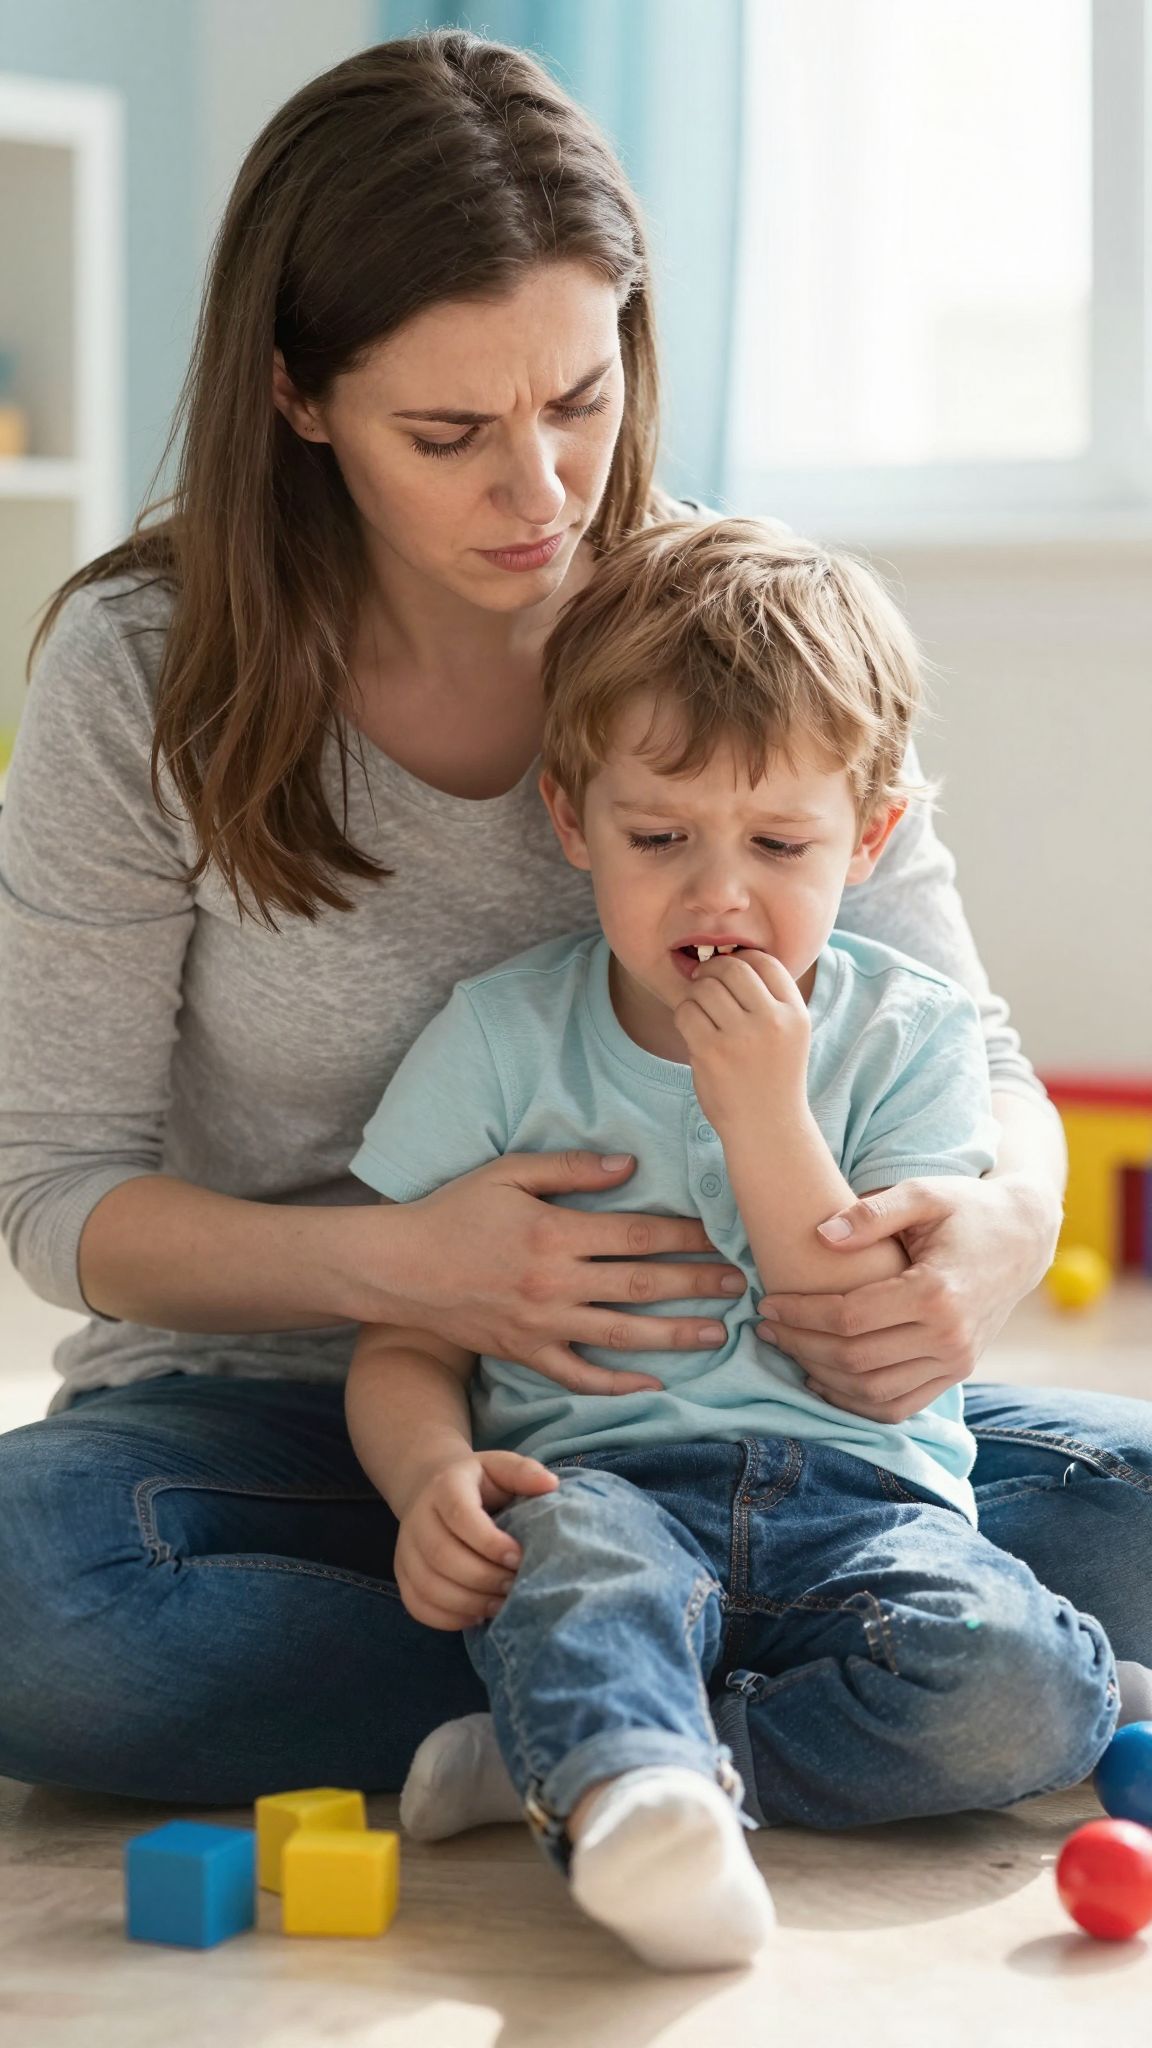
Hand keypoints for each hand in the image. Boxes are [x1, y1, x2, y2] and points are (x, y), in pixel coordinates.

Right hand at [377, 1151, 748, 1394]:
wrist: (400, 1268)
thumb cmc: (454, 1211)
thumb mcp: (508, 1173)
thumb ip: (571, 1168)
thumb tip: (630, 1166)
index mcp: (555, 1232)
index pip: (638, 1234)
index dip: (685, 1234)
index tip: (722, 1234)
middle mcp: (555, 1282)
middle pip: (642, 1285)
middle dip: (697, 1283)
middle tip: (741, 1283)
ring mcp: (542, 1323)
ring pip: (622, 1333)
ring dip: (675, 1334)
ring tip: (719, 1333)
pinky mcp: (526, 1353)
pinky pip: (580, 1375)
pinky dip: (618, 1383)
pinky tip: (653, 1383)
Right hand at [395, 1450, 558, 1630]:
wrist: (432, 1489)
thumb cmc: (477, 1483)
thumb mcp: (500, 1467)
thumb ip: (524, 1473)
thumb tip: (550, 1485)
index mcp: (445, 1487)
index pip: (460, 1516)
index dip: (489, 1542)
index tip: (518, 1557)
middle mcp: (418, 1518)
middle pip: (441, 1556)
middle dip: (483, 1578)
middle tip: (513, 1585)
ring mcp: (406, 1549)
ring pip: (428, 1585)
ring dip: (468, 1603)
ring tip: (500, 1604)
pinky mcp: (402, 1575)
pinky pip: (418, 1605)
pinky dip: (448, 1618)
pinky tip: (477, 1615)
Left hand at [673, 949, 810, 1133]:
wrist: (767, 1128)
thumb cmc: (772, 1078)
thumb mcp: (789, 1035)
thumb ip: (770, 1000)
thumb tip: (731, 956)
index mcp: (795, 1013)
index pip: (765, 961)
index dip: (742, 957)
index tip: (729, 970)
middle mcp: (772, 1021)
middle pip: (732, 967)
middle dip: (712, 969)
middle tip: (704, 981)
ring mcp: (741, 1037)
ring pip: (705, 988)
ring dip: (695, 994)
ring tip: (699, 1010)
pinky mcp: (711, 1052)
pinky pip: (686, 1012)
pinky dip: (684, 1015)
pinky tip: (692, 1030)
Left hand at [755, 1175, 1056, 1422]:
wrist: (1023, 1237)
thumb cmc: (966, 1208)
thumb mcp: (923, 1192)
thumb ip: (872, 1213)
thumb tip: (820, 1235)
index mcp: (937, 1292)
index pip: (850, 1317)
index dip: (801, 1314)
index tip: (768, 1302)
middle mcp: (950, 1337)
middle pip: (856, 1359)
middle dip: (801, 1346)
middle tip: (767, 1327)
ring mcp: (957, 1362)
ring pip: (873, 1392)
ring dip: (822, 1378)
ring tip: (789, 1349)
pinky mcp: (957, 1373)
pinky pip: (899, 1406)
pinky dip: (857, 1402)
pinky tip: (823, 1380)